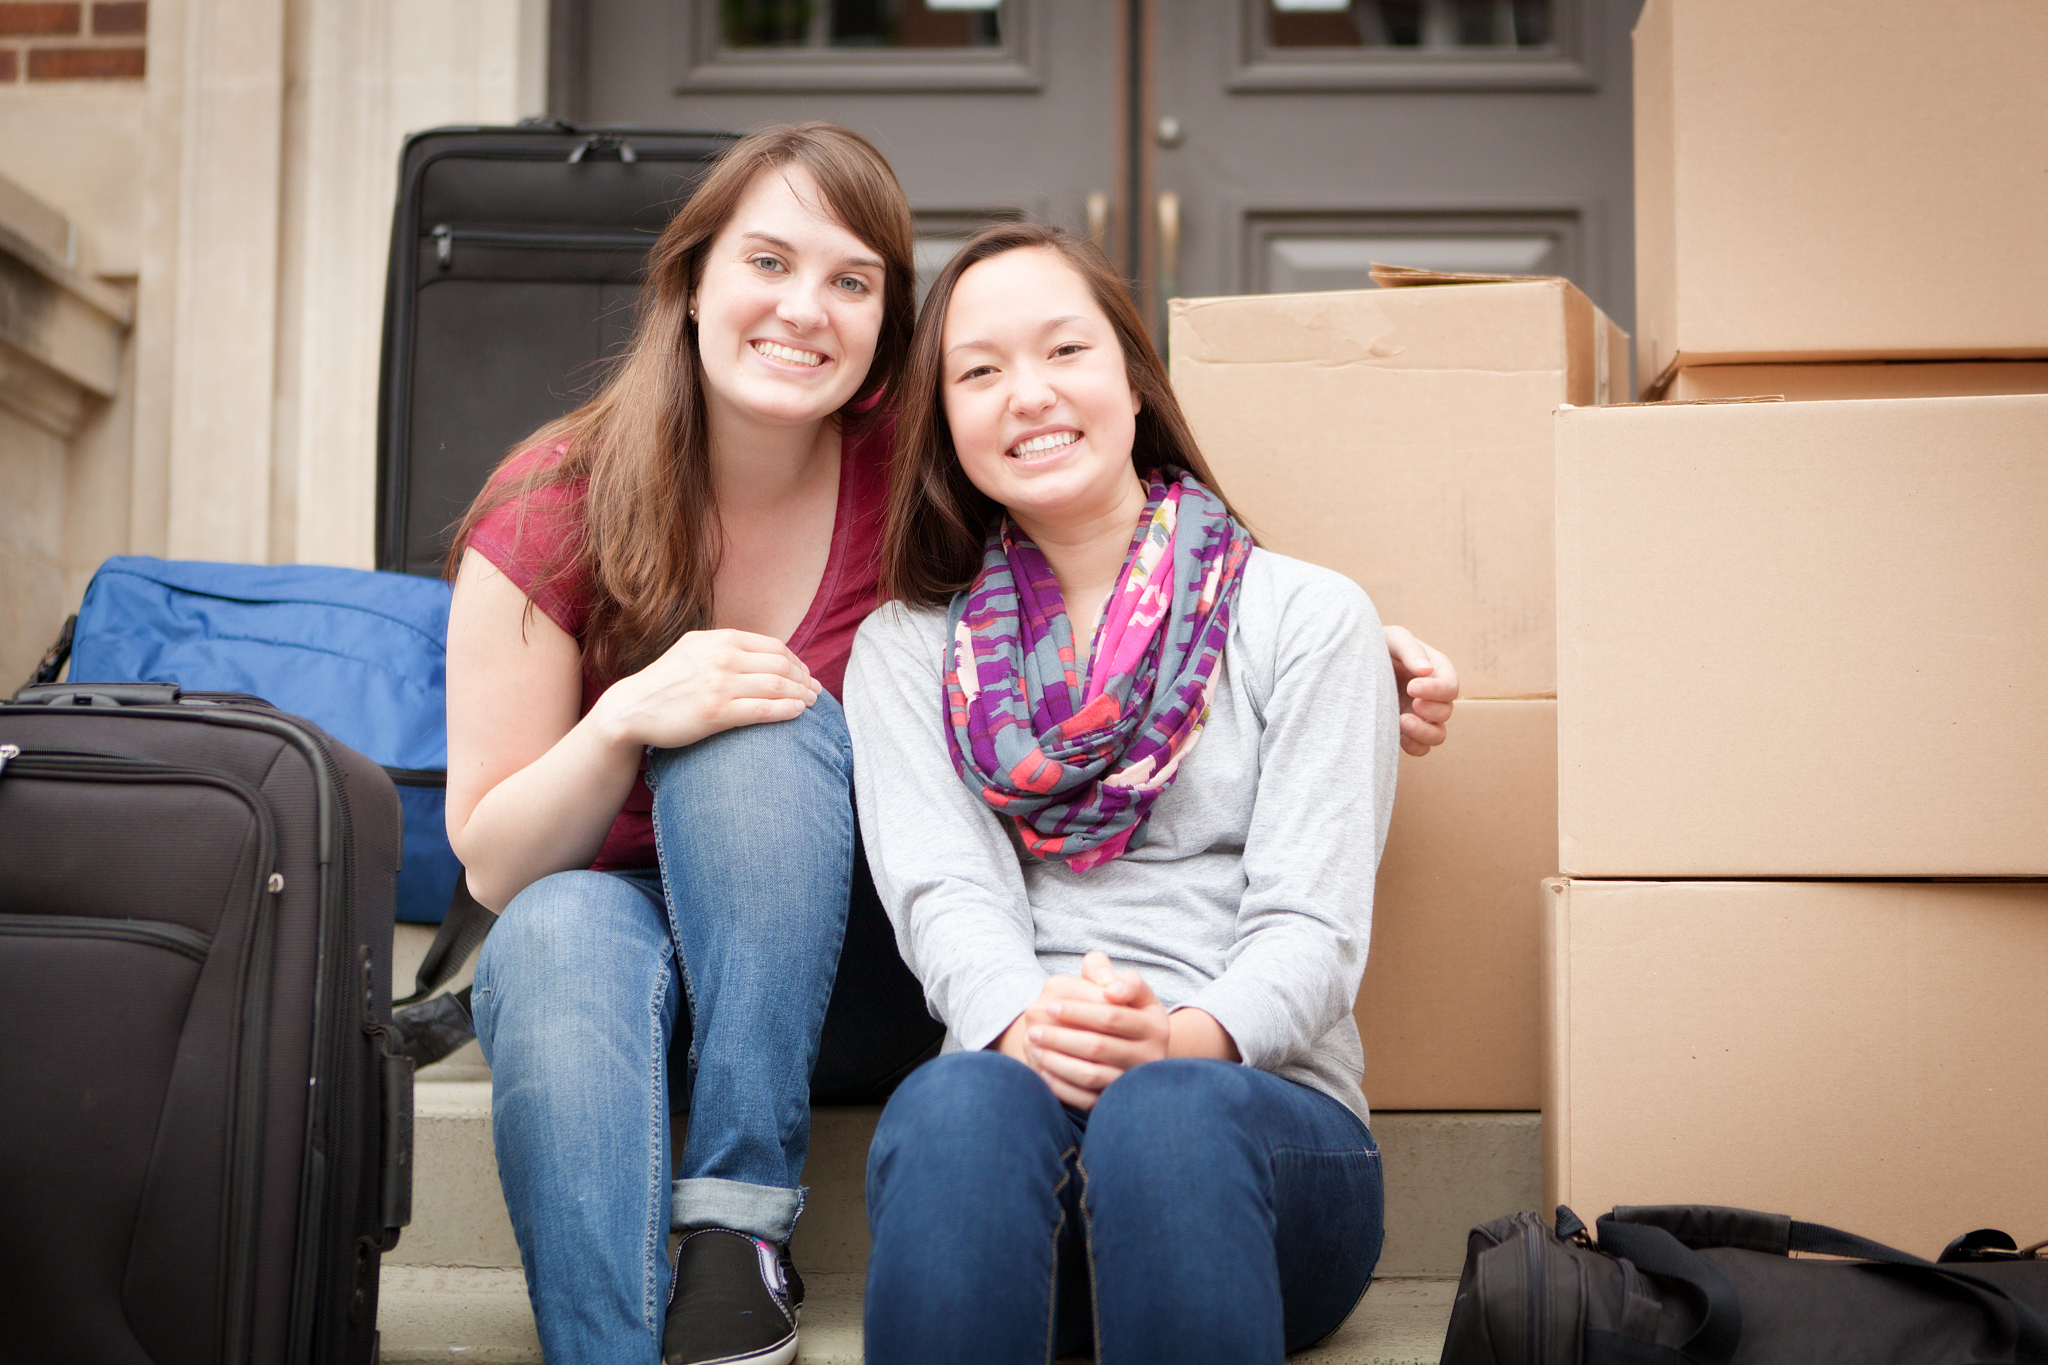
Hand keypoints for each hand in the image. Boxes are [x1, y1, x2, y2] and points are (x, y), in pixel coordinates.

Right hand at [594, 629, 818, 750]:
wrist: (631, 708)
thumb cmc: (667, 682)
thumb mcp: (696, 650)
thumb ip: (727, 647)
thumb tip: (767, 653)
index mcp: (720, 639)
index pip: (774, 647)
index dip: (797, 662)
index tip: (806, 675)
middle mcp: (722, 657)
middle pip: (781, 665)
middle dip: (804, 679)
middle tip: (815, 692)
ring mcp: (719, 684)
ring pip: (777, 686)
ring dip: (801, 695)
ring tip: (811, 703)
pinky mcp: (716, 712)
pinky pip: (763, 709)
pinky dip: (787, 710)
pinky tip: (797, 713)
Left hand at [1009, 951, 1170, 1109]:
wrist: (1133, 1049)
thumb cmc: (1116, 1007)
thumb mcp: (1116, 984)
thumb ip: (1102, 969)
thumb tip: (1107, 987)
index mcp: (1154, 1023)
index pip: (1112, 1015)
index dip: (1079, 1011)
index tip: (1051, 1005)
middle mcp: (1150, 1055)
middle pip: (1098, 1046)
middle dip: (1061, 1036)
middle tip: (1032, 1027)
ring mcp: (1133, 1081)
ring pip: (1091, 1074)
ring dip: (1057, 1061)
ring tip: (1033, 1045)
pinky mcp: (1117, 1100)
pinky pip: (1086, 1098)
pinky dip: (1061, 1085)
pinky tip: (1042, 1070)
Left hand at [1384, 625, 1458, 756]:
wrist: (1354, 663)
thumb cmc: (1379, 645)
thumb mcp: (1394, 639)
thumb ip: (1410, 650)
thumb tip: (1426, 671)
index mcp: (1437, 671)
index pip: (1450, 686)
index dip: (1436, 690)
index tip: (1412, 686)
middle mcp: (1433, 696)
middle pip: (1446, 712)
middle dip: (1430, 710)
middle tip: (1411, 703)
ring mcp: (1421, 715)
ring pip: (1438, 735)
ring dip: (1424, 732)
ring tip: (1402, 721)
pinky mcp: (1407, 730)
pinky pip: (1421, 748)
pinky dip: (1414, 746)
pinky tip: (1397, 733)